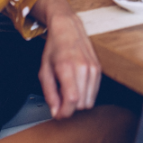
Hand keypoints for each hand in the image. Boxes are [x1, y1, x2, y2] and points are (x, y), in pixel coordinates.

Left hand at [37, 0, 100, 117]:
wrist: (68, 28)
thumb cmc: (55, 48)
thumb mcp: (44, 70)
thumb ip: (49, 93)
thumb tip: (56, 111)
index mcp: (67, 67)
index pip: (72, 100)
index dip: (64, 112)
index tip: (58, 114)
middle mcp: (83, 68)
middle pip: (81, 104)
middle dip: (70, 107)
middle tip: (60, 98)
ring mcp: (93, 68)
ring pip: (90, 101)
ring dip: (78, 102)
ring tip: (68, 90)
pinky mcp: (99, 69)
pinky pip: (95, 93)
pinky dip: (85, 94)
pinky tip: (76, 85)